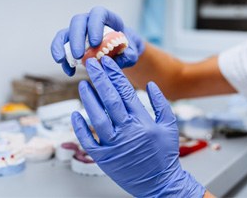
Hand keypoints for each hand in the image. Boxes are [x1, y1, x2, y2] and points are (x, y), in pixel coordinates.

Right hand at [51, 6, 144, 75]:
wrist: (121, 51)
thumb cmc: (126, 48)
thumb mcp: (131, 53)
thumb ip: (128, 56)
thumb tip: (115, 62)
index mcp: (107, 18)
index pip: (98, 14)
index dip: (95, 25)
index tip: (95, 43)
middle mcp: (89, 21)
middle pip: (78, 22)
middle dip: (76, 38)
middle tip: (79, 55)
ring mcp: (78, 31)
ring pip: (65, 33)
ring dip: (62, 47)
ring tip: (62, 61)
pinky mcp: (71, 42)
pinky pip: (61, 46)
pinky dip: (62, 58)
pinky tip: (68, 71)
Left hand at [71, 56, 204, 196]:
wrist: (160, 183)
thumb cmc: (165, 154)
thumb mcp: (170, 126)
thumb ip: (161, 103)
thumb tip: (151, 84)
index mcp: (142, 122)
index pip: (125, 92)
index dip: (115, 75)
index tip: (107, 62)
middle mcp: (126, 132)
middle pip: (109, 100)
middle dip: (99, 79)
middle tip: (91, 64)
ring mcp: (113, 146)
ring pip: (97, 118)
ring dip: (88, 99)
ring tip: (83, 84)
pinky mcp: (104, 158)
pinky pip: (88, 141)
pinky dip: (80, 127)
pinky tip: (75, 114)